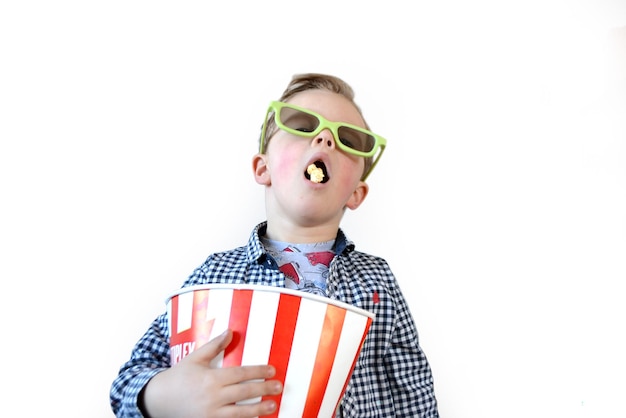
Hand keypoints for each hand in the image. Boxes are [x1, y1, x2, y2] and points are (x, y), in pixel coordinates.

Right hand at [140, 329, 282, 417]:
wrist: (156, 400)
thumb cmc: (177, 378)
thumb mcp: (194, 358)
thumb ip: (214, 346)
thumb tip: (230, 331)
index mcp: (210, 379)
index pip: (241, 374)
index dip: (258, 372)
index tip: (272, 370)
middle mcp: (212, 398)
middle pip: (244, 393)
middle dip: (264, 389)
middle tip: (278, 387)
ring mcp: (210, 415)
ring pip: (240, 414)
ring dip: (258, 410)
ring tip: (272, 406)